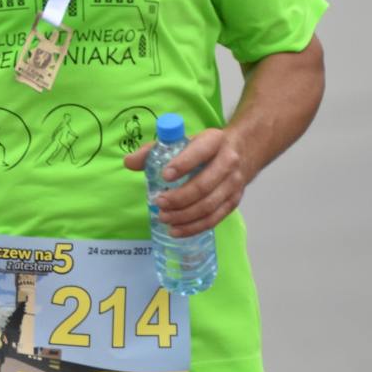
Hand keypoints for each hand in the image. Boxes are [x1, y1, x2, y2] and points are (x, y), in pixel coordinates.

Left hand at [123, 127, 247, 237]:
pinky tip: (176, 230)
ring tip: (164, 217)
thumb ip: (154, 150)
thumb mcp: (184, 140)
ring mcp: (233, 184)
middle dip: (179, 198)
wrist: (243, 150)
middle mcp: (228, 162)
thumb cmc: (205, 147)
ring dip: (185, 215)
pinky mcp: (234, 201)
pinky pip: (214, 219)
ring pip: (209, 205)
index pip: (199, 152)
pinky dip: (194, 227)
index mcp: (213, 141)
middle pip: (204, 185)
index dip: (182, 164)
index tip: (164, 176)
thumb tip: (129, 163)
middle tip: (159, 202)